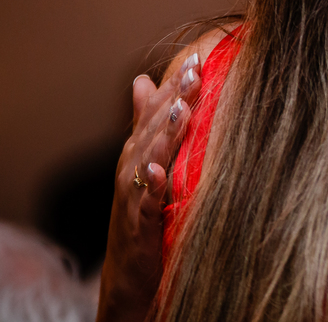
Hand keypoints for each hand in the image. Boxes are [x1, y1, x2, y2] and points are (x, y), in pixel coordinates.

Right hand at [96, 54, 201, 321]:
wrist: (130, 271)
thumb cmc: (141, 209)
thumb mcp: (143, 161)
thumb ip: (144, 121)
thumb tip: (140, 78)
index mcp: (139, 149)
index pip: (157, 110)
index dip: (175, 84)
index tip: (196, 57)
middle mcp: (133, 166)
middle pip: (154, 128)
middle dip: (174, 99)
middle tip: (193, 72)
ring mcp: (134, 194)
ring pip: (149, 158)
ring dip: (164, 134)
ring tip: (180, 110)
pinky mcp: (139, 224)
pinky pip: (145, 202)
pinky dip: (151, 186)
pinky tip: (158, 171)